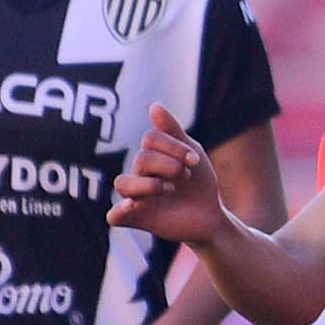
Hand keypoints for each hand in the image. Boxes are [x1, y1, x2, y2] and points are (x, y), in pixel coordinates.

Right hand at [108, 102, 227, 244]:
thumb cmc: (199, 182)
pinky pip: (115, 216)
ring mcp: (136, 197)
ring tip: (170, 190)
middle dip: (169, 165)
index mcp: (151, 155)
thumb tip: (154, 106)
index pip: (150, 139)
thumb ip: (172, 131)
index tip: (195, 160)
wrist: (210, 215)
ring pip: (123, 184)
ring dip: (149, 185)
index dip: (174, 146)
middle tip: (185, 176)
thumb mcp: (191, 153)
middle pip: (142, 159)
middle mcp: (139, 174)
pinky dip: (119, 211)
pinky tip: (132, 206)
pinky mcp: (137, 219)